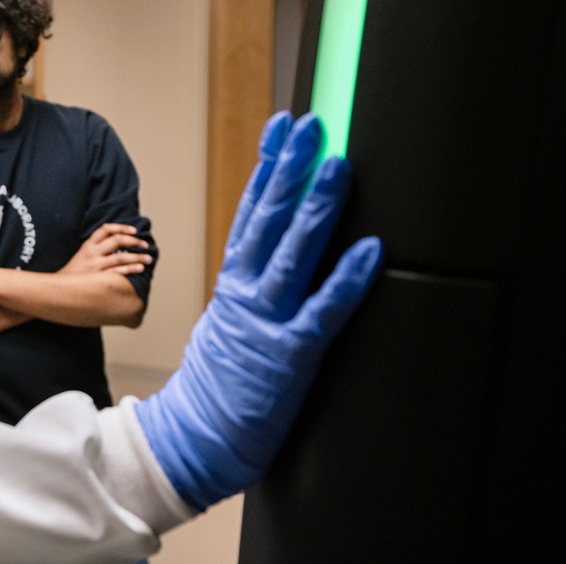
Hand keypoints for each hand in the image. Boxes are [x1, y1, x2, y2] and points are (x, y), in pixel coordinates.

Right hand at [61, 223, 151, 275]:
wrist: (59, 290)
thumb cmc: (74, 274)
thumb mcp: (81, 255)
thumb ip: (96, 249)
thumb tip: (118, 245)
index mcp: (87, 245)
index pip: (106, 229)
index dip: (121, 227)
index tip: (134, 230)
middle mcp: (92, 253)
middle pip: (117, 240)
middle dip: (134, 241)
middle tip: (145, 245)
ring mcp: (95, 266)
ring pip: (121, 257)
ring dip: (138, 257)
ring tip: (148, 259)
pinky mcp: (98, 279)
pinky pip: (118, 272)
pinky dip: (131, 269)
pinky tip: (140, 268)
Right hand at [134, 112, 381, 510]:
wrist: (195, 440)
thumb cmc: (217, 386)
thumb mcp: (227, 323)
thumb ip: (250, 288)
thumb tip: (270, 256)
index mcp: (232, 283)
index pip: (250, 211)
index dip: (269, 166)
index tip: (283, 128)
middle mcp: (246, 293)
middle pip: (268, 219)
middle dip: (291, 168)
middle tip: (312, 125)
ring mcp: (267, 321)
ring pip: (294, 253)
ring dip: (316, 206)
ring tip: (338, 165)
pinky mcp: (292, 355)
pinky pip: (325, 310)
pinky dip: (347, 278)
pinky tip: (370, 249)